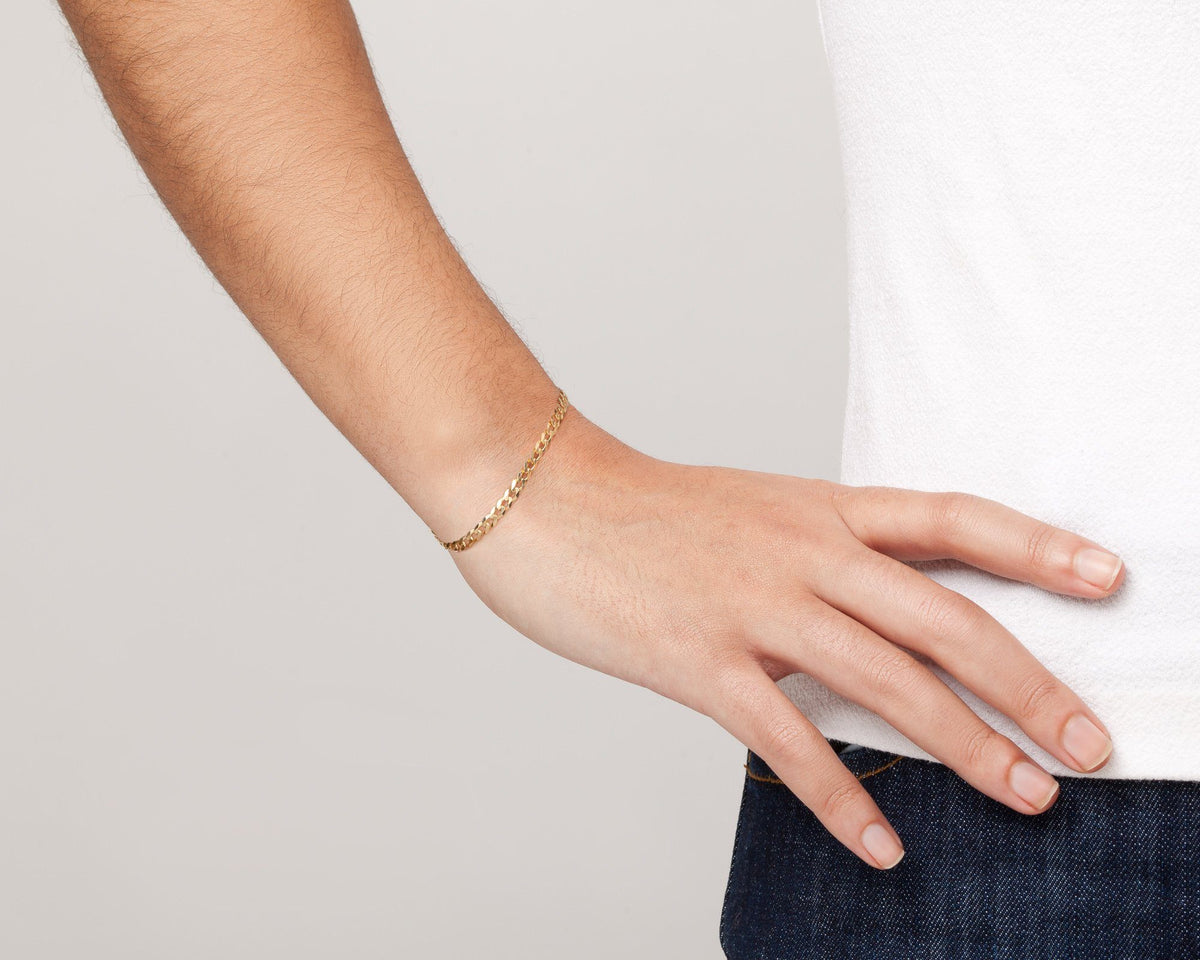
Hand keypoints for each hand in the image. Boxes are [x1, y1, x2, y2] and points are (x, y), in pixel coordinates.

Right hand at [447, 410, 1121, 869]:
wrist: (542, 497)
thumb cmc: (641, 510)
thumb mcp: (748, 511)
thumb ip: (814, 555)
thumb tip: (869, 613)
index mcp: (819, 509)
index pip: (952, 518)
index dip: (1038, 546)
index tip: (1107, 579)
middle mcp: (803, 552)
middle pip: (944, 616)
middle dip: (1029, 684)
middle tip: (1088, 742)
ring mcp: (753, 604)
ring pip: (887, 680)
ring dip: (967, 745)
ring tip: (1027, 795)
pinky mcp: (700, 659)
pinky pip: (788, 739)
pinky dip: (845, 799)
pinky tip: (884, 846)